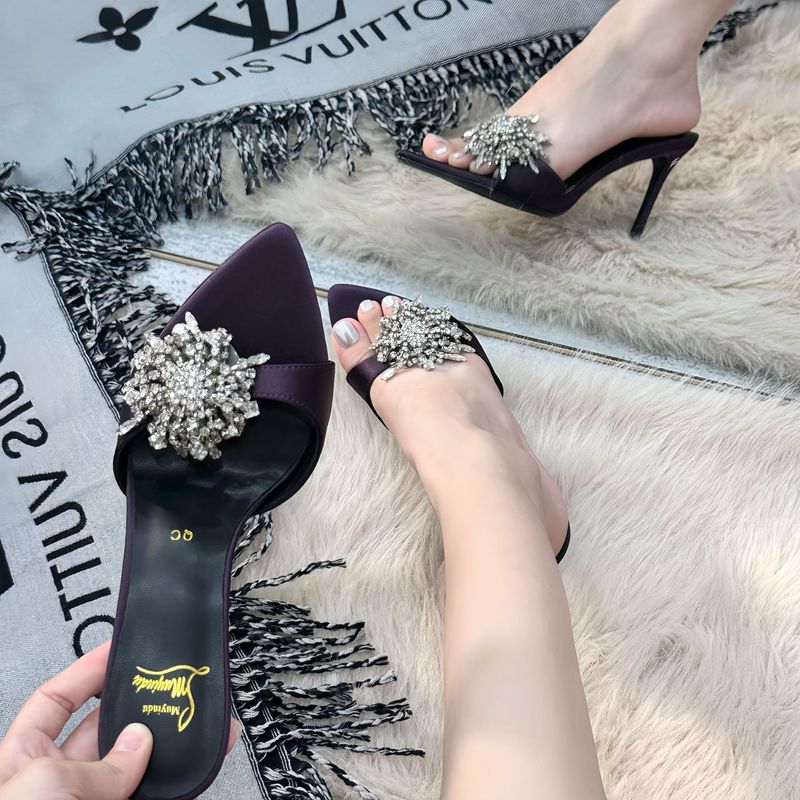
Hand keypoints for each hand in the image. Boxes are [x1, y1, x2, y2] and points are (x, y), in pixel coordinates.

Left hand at [0, 641, 238, 798]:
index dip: (87, 672)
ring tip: (200, 725)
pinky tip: (198, 769)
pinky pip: (155, 796)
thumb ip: (98, 767)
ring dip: (169, 747)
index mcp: (22, 763)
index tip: (121, 650)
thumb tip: (138, 743)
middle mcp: (57, 786)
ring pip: (135, 769)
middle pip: (104, 732)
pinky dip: (179, 784)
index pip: (56, 701)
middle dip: (139, 709)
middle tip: (171, 687)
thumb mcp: (46, 794)